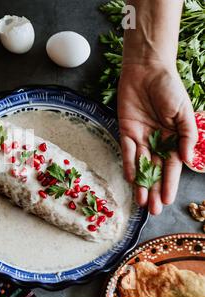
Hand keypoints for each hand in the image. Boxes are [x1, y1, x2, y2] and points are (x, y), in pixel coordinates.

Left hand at [118, 62, 196, 214]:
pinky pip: (126, 152)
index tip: (168, 200)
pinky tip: (131, 179)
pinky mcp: (124, 131)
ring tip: (142, 202)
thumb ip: (187, 136)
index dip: (169, 184)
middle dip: (154, 190)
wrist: (147, 70)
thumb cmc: (169, 88)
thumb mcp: (184, 112)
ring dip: (141, 184)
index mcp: (173, 139)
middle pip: (155, 171)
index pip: (172, 166)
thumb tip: (188, 160)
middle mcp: (156, 142)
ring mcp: (140, 138)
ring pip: (140, 166)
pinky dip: (128, 165)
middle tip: (153, 210)